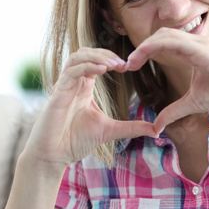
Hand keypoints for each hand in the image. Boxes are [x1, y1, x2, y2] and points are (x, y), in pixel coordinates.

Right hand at [22, 48, 157, 170]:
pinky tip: (102, 70)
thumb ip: (131, 127)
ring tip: (114, 64)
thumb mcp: (109, 131)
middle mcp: (73, 83)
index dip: (112, 59)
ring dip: (96, 56)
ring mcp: (63, 87)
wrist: (52, 156)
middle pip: (86, 52)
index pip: (96, 61)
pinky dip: (86, 67)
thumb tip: (156, 130)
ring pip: (77, 57)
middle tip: (124, 63)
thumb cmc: (74, 142)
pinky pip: (70, 72)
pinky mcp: (57, 94)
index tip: (129, 67)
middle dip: (106, 54)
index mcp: (83, 87)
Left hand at [125, 28, 208, 134]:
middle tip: (126, 65)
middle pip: (159, 35)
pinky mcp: (203, 49)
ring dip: (144, 46)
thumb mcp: (192, 103)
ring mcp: (200, 43)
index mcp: (192, 52)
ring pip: (164, 34)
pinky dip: (155, 45)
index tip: (131, 67)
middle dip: (140, 48)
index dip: (144, 52)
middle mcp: (195, 43)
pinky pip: (174, 41)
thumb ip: (173, 111)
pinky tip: (142, 55)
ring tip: (131, 62)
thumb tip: (156, 125)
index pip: (162, 43)